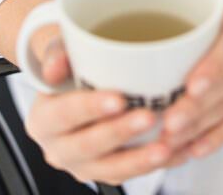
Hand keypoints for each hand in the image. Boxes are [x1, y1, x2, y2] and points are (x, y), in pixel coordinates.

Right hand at [23, 33, 187, 185]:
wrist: (76, 84)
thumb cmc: (71, 63)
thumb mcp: (59, 49)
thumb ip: (56, 54)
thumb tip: (54, 67)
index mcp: (43, 120)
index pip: (63, 115)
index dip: (90, 109)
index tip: (119, 99)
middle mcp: (59, 149)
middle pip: (89, 147)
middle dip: (121, 133)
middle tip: (149, 117)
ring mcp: (83, 165)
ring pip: (111, 170)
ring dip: (140, 160)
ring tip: (166, 146)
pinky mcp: (107, 172)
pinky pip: (132, 174)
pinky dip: (156, 164)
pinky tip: (179, 151)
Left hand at [156, 0, 222, 166]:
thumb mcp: (211, 11)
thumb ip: (182, 27)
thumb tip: (129, 48)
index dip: (213, 68)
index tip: (189, 86)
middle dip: (196, 108)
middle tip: (168, 124)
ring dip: (198, 128)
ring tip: (169, 140)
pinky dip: (215, 138)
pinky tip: (194, 149)